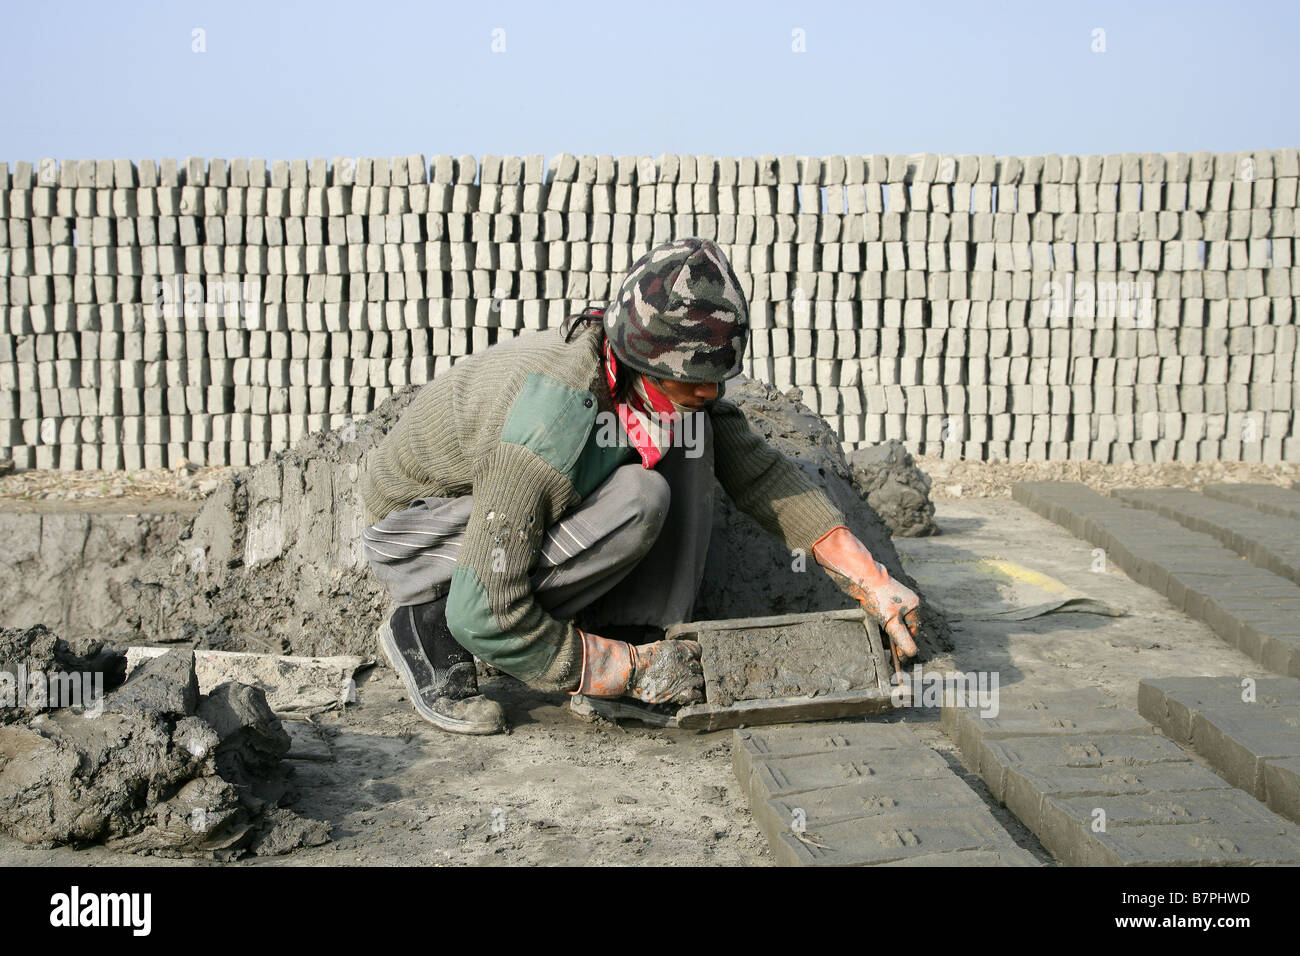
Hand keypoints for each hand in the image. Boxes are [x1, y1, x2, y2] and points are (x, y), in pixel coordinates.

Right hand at [629, 639, 703, 704]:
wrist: (632, 672)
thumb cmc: (642, 659)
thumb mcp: (659, 646)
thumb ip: (674, 649)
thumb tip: (680, 653)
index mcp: (681, 649)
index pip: (699, 651)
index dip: (694, 656)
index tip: (688, 661)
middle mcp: (686, 662)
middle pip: (699, 667)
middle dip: (692, 671)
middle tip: (683, 675)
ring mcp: (685, 677)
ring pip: (700, 680)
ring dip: (694, 683)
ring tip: (684, 685)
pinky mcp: (682, 692)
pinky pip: (697, 694)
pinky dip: (693, 695)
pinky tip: (686, 694)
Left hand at [811, 526, 920, 658]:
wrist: (860, 577)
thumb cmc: (878, 597)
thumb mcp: (891, 622)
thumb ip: (902, 639)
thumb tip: (913, 653)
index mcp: (914, 605)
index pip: (914, 631)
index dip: (906, 645)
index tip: (899, 659)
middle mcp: (906, 602)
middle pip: (904, 627)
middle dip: (897, 640)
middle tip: (890, 654)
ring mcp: (894, 600)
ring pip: (893, 622)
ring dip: (889, 634)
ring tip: (882, 645)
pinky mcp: (882, 599)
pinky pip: (885, 616)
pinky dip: (882, 626)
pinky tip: (876, 632)